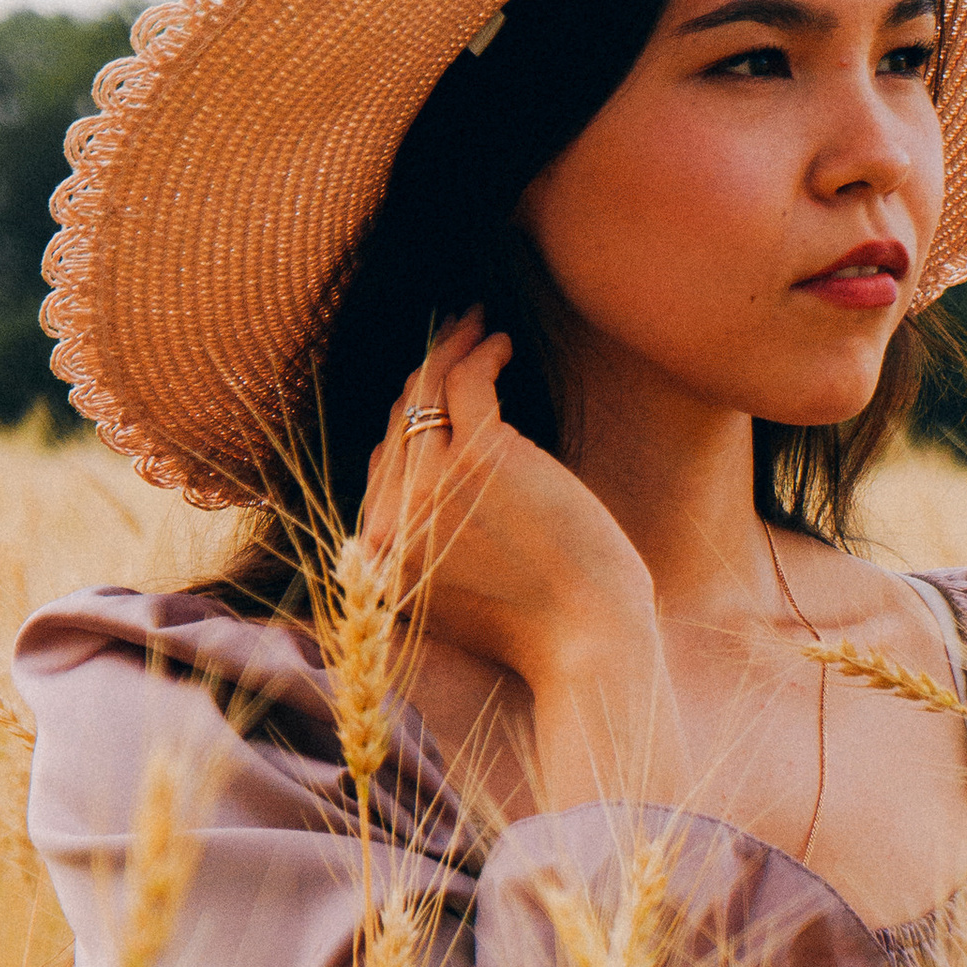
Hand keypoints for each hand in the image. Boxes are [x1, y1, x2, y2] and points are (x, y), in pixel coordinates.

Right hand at [358, 311, 658, 703]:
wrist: (585, 643)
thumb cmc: (546, 627)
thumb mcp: (463, 598)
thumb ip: (430, 555)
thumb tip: (430, 499)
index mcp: (381, 557)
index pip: (382, 467)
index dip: (410, 423)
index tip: (436, 393)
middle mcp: (390, 518)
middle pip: (398, 423)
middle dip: (424, 373)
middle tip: (452, 336)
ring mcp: (428, 486)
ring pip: (425, 391)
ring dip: (448, 346)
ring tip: (475, 322)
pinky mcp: (479, 458)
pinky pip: (464, 381)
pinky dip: (478, 350)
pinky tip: (501, 340)